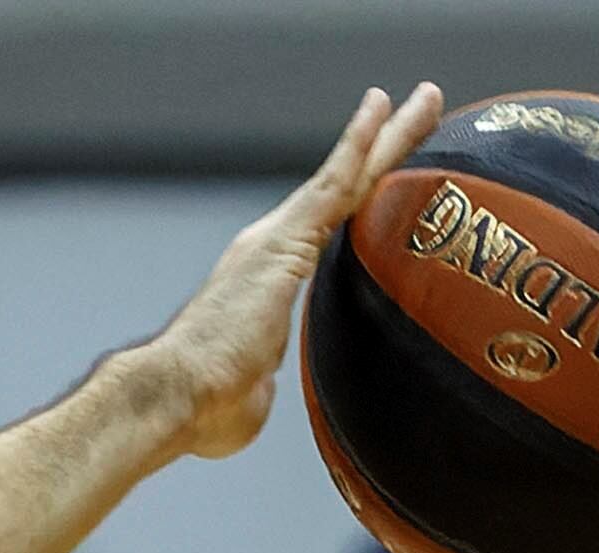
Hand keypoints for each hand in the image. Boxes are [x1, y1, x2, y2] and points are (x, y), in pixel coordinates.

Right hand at [134, 83, 442, 461]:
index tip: (393, 169)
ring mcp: (277, 240)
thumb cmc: (202, 410)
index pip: (330, 229)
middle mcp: (271, 249)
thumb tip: (257, 393)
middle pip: (344, 189)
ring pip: (347, 176)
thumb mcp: (250, 394)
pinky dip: (358, 144)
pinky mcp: (284, 241)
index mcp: (268, 283)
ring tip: (424, 96)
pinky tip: (383, 108)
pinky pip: (332, 183)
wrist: (174, 397)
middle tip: (423, 107)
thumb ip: (263, 383)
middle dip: (386, 148)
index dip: (363, 196)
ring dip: (387, 134)